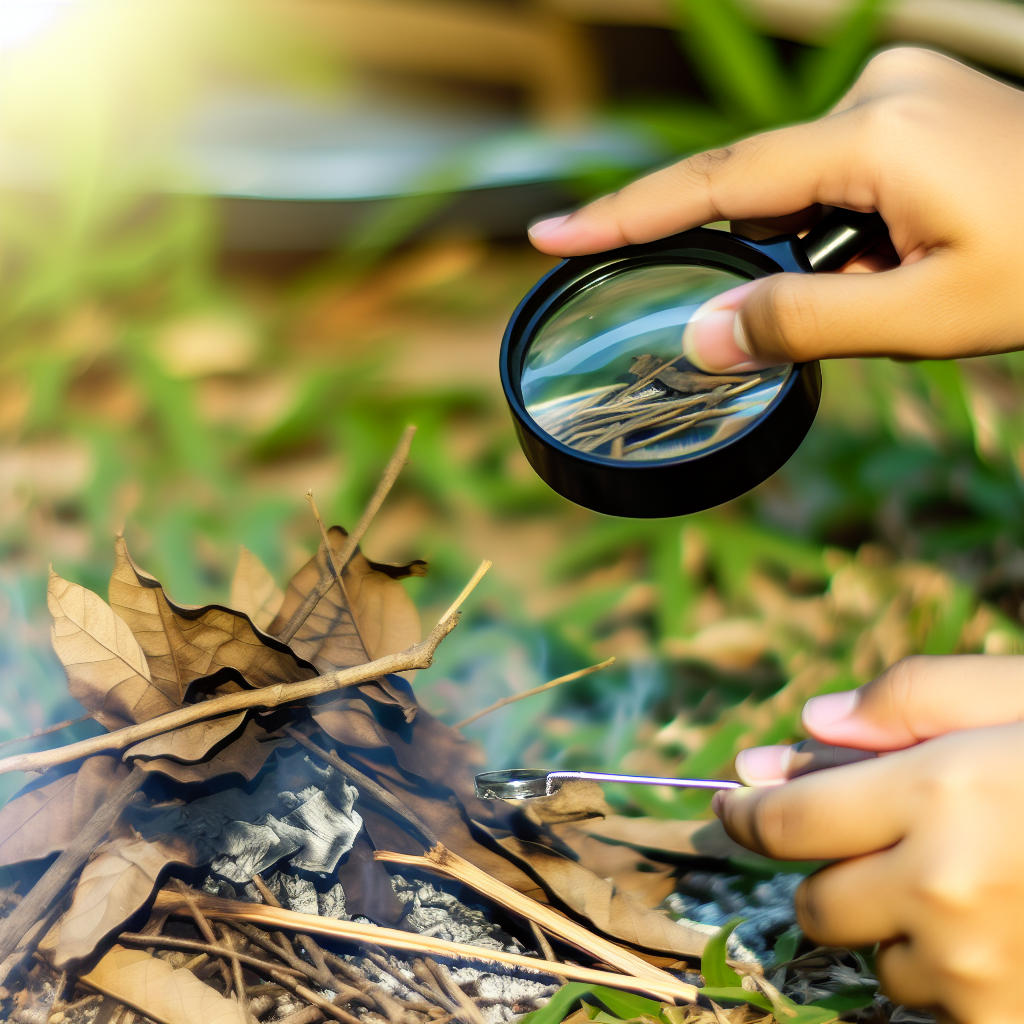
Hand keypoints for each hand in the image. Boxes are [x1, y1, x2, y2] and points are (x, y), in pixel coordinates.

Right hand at [528, 49, 1023, 370]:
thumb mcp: (924, 317)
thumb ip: (802, 324)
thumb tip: (702, 336)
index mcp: (876, 134)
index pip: (716, 183)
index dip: (625, 216)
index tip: (551, 234)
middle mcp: (879, 92)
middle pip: (760, 189)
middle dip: (767, 262)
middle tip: (848, 304)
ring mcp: (901, 92)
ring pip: (804, 192)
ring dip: (822, 255)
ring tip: (906, 286)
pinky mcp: (917, 108)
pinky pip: (840, 178)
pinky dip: (846, 234)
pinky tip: (907, 260)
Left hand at [714, 655, 1023, 1023]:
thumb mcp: (1017, 695)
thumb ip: (904, 700)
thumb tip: (802, 729)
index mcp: (938, 792)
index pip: (786, 819)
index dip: (748, 811)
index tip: (735, 800)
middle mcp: (945, 889)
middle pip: (815, 899)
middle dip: (827, 867)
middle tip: (881, 835)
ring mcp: (979, 974)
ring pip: (877, 958)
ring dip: (895, 923)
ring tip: (973, 880)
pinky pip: (936, 1006)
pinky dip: (946, 973)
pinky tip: (1003, 929)